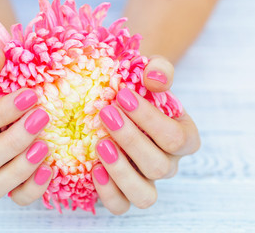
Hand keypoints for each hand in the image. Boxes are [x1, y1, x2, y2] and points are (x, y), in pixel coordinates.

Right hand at [0, 41, 51, 205]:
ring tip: (45, 147)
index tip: (31, 95)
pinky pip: (16, 197)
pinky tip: (50, 170)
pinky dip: (32, 189)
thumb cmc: (9, 81)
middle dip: (12, 142)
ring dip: (19, 170)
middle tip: (43, 118)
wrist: (23, 98)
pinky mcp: (12, 183)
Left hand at [92, 56, 200, 214]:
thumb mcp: (149, 73)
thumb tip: (153, 76)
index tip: (123, 95)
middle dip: (131, 140)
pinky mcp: (122, 192)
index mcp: (182, 138)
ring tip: (101, 145)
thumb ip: (158, 70)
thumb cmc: (137, 89)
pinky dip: (108, 192)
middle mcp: (167, 164)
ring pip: (144, 195)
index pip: (177, 138)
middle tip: (106, 113)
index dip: (151, 119)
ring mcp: (145, 181)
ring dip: (121, 171)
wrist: (118, 104)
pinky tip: (93, 169)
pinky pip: (120, 205)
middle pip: (159, 166)